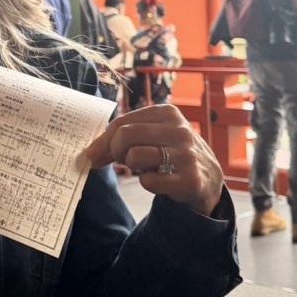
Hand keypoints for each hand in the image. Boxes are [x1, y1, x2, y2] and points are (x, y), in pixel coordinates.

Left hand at [84, 104, 223, 216]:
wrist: (207, 178)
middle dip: (116, 151)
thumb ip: (122, 138)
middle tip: (124, 160)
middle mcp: (178, 130)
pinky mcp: (189, 179)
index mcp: (167, 113)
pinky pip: (149, 181)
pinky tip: (160, 179)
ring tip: (145, 167)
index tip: (95, 154)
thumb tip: (90, 152)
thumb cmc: (170, 153)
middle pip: (125, 136)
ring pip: (135, 156)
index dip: (103, 141)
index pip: (121, 122)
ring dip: (132, 167)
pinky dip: (147, 183)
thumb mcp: (152, 136)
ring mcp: (186, 154)